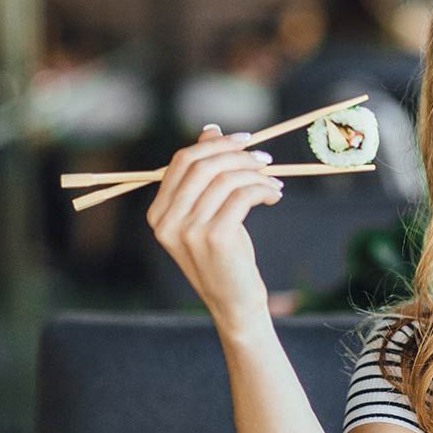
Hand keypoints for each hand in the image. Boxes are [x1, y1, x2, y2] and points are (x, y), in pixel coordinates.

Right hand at [146, 124, 284, 327]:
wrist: (233, 303)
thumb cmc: (223, 256)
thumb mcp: (208, 213)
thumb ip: (204, 175)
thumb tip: (210, 129)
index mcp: (158, 213)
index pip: (181, 161)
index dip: (213, 144)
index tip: (244, 140)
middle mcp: (166, 221)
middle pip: (202, 164)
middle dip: (238, 155)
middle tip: (264, 159)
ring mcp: (188, 230)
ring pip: (225, 178)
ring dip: (256, 174)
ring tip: (273, 182)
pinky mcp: (215, 238)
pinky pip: (242, 196)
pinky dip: (264, 190)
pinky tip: (274, 197)